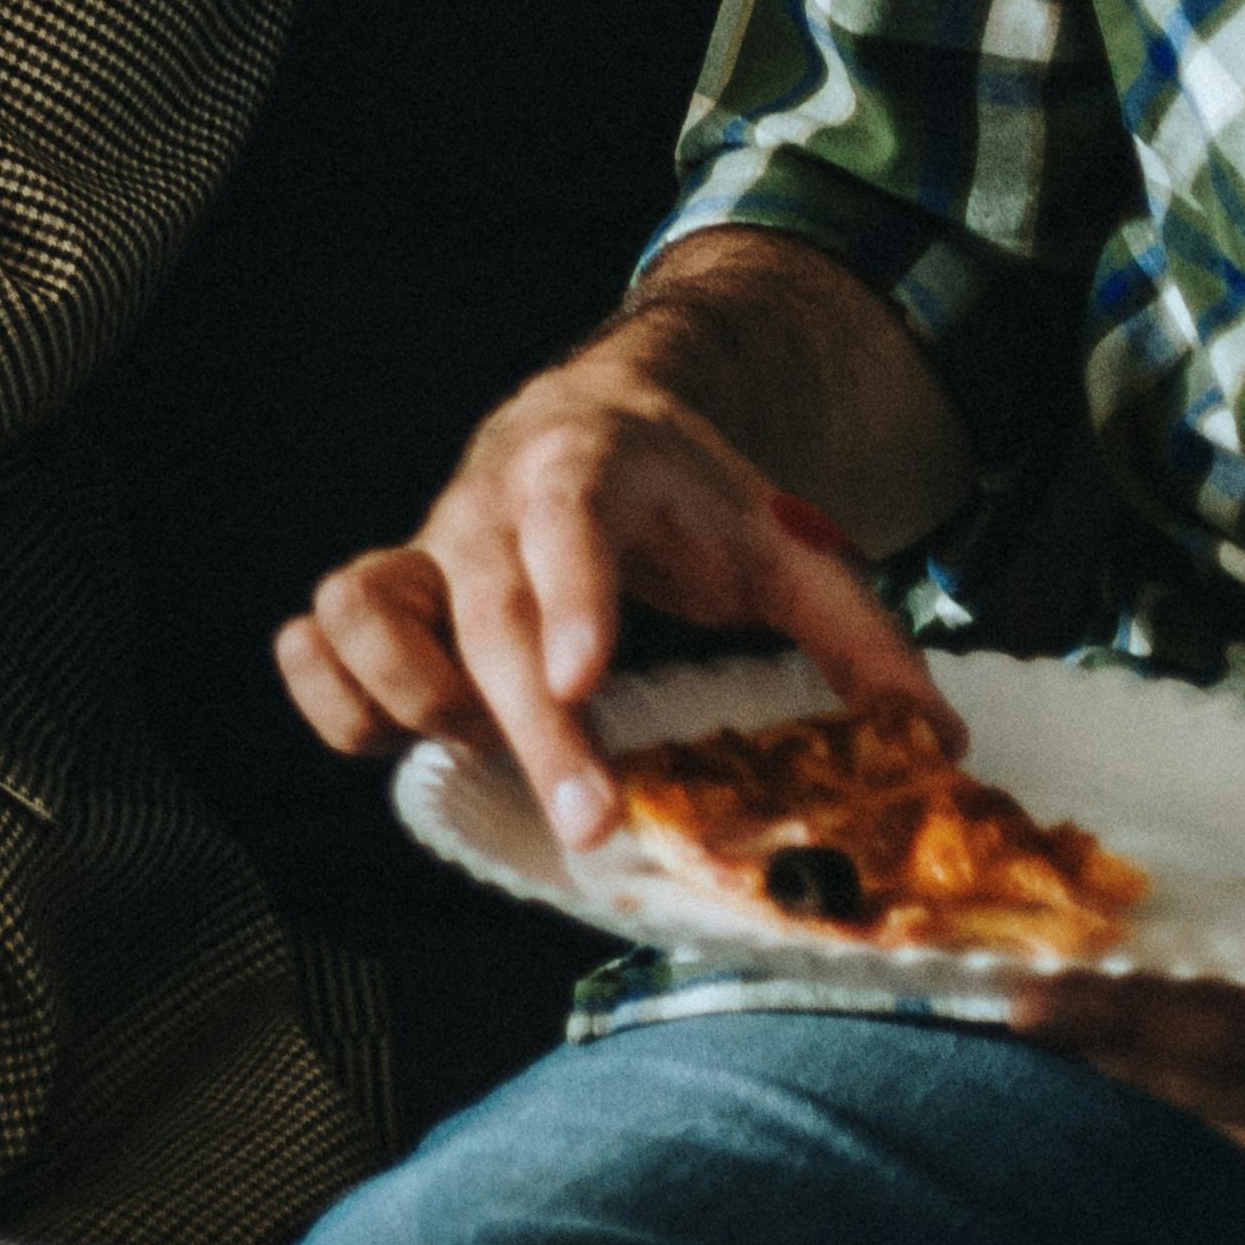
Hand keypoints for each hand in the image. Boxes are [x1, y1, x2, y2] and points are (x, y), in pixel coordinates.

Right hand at [277, 329, 944, 844]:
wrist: (594, 422)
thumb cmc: (689, 501)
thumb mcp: (786, 547)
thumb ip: (858, 638)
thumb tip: (932, 744)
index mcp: (587, 467)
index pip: (564, 514)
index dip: (568, 596)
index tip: (584, 682)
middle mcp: (485, 504)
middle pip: (478, 609)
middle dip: (525, 724)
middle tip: (591, 822)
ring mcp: (422, 549)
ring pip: (354, 605)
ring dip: (407, 696)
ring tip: (486, 750)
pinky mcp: (384, 595)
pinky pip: (312, 641)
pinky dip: (336, 698)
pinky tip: (399, 741)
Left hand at [1010, 845, 1244, 1234]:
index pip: (1226, 1046)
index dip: (1115, 1020)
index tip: (1014, 997)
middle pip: (1195, 1081)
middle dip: (1095, 1029)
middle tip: (983, 969)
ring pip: (1214, 1106)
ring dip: (1141, 1049)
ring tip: (1059, 975)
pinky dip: (1201, 1072)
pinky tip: (1164, 1015)